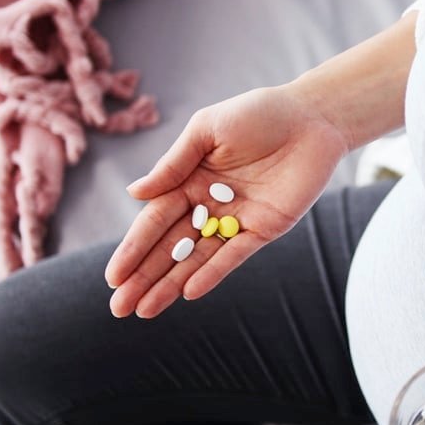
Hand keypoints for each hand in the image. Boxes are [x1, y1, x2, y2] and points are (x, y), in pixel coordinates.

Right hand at [104, 85, 348, 317]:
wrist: (311, 117)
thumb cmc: (257, 114)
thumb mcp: (207, 130)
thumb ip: (174, 164)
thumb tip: (133, 194)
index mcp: (189, 180)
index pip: (155, 221)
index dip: (134, 249)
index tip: (113, 277)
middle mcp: (209, 205)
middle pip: (171, 247)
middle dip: (144, 277)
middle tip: (119, 308)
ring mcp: (236, 219)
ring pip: (198, 258)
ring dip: (171, 284)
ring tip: (144, 311)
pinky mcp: (265, 228)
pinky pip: (234, 255)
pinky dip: (212, 273)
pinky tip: (188, 293)